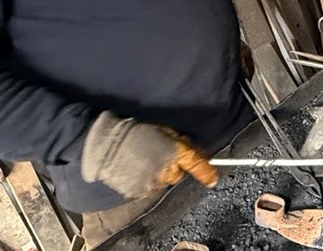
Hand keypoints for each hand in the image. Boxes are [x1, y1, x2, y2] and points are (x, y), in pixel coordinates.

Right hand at [81, 111, 218, 199]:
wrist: (108, 143)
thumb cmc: (137, 131)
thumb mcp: (165, 130)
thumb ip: (181, 143)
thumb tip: (194, 152)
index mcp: (176, 153)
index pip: (197, 166)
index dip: (207, 173)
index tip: (213, 179)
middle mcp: (167, 171)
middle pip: (177, 175)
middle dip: (172, 167)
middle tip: (159, 155)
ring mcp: (153, 183)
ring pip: (162, 181)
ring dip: (157, 173)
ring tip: (142, 160)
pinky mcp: (139, 191)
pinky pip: (147, 187)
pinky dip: (143, 180)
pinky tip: (134, 168)